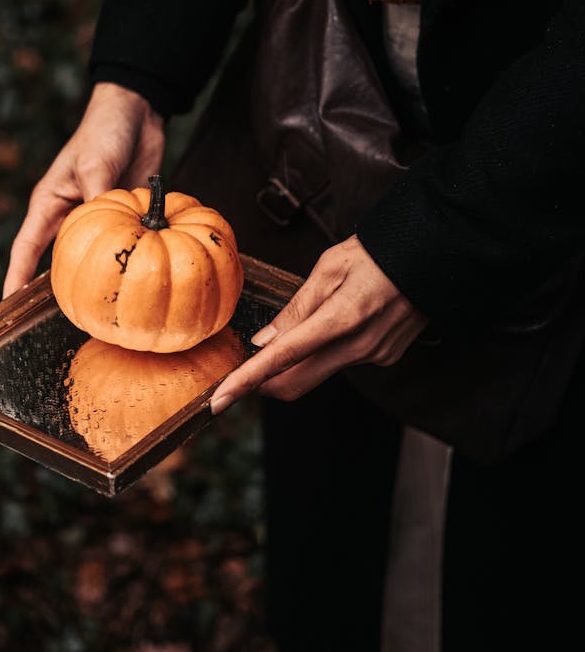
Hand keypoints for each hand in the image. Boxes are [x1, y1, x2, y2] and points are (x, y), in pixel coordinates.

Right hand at [3, 82, 164, 296]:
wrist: (136, 114)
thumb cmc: (103, 132)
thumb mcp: (95, 163)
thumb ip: (98, 197)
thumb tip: (107, 231)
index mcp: (50, 203)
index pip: (25, 248)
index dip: (15, 278)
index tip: (6, 307)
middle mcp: (69, 216)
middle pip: (56, 261)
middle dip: (53, 292)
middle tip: (54, 325)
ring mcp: (96, 219)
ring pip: (90, 258)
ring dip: (93, 281)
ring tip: (95, 315)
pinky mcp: (123, 217)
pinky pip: (121, 245)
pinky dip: (126, 262)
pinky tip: (136, 285)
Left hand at [210, 235, 426, 411]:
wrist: (432, 256)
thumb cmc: (377, 252)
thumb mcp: (329, 267)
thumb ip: (296, 308)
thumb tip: (263, 343)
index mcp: (341, 318)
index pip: (282, 360)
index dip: (246, 382)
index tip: (218, 400)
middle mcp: (358, 346)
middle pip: (295, 383)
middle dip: (263, 383)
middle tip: (244, 368)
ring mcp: (374, 355)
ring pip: (318, 374)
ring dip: (295, 363)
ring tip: (298, 328)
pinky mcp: (385, 357)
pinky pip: (342, 362)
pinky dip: (325, 351)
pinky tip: (338, 321)